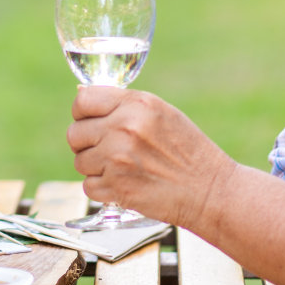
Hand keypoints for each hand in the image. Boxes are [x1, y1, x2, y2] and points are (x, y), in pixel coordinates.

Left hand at [66, 87, 229, 229]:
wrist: (210, 191)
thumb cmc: (188, 151)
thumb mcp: (162, 113)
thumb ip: (122, 104)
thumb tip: (80, 93)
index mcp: (136, 104)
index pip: (83, 100)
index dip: (81, 113)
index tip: (88, 121)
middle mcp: (124, 128)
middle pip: (74, 133)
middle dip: (86, 144)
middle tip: (106, 150)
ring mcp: (118, 158)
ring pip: (79, 161)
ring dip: (95, 168)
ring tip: (123, 168)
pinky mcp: (117, 187)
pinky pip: (88, 186)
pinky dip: (102, 189)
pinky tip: (124, 184)